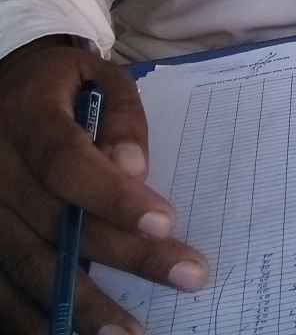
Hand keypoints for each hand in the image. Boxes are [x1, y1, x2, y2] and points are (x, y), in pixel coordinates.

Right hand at [0, 39, 208, 333]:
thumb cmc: (62, 86)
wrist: (3, 89)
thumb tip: (135, 169)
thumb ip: (121, 116)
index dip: (113, 196)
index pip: (67, 164)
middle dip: (125, 255)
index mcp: (27, 119)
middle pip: (58, 223)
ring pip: (28, 266)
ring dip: (81, 305)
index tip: (166, 221)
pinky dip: (35, 320)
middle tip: (188, 275)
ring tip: (131, 331)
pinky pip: (2, 290)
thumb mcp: (97, 74)